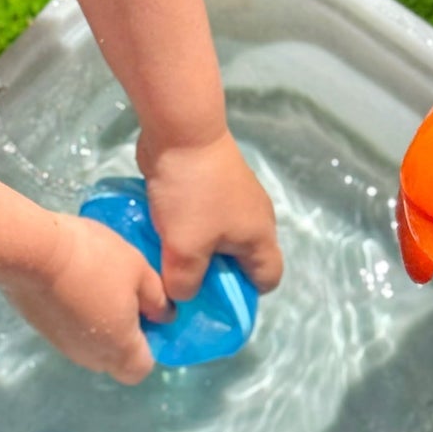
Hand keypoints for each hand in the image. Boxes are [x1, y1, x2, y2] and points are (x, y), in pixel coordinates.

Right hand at [3, 212, 169, 382]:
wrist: (32, 250)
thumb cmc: (95, 262)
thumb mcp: (140, 271)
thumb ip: (158, 299)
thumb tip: (165, 316)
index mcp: (118, 349)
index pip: (141, 369)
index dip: (150, 347)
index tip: (150, 316)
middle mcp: (89, 356)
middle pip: (114, 359)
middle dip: (125, 335)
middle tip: (126, 297)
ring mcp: (61, 344)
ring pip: (91, 344)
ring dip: (99, 323)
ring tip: (99, 284)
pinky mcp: (41, 328)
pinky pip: (69, 328)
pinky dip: (77, 313)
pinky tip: (76, 282)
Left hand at [137, 130, 282, 303]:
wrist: (181, 131)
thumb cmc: (191, 194)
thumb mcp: (184, 249)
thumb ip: (184, 283)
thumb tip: (182, 297)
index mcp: (260, 236)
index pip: (268, 279)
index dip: (244, 296)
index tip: (211, 300)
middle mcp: (256, 217)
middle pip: (242, 259)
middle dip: (214, 274)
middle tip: (183, 281)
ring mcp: (236, 197)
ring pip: (220, 237)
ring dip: (197, 248)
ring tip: (169, 254)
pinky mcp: (215, 182)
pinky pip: (205, 216)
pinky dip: (189, 226)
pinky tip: (164, 227)